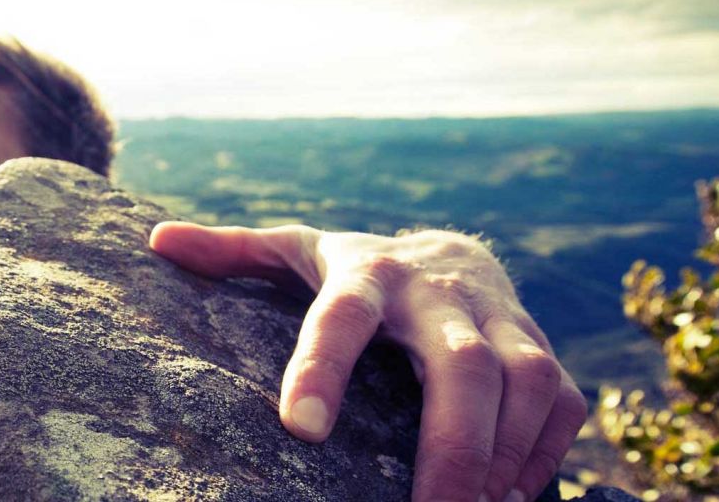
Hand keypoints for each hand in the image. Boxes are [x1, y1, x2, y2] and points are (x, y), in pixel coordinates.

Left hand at [150, 222, 586, 501]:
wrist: (454, 251)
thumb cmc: (356, 272)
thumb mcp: (293, 253)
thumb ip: (232, 254)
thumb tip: (158, 242)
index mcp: (365, 274)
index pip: (341, 319)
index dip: (321, 369)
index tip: (297, 429)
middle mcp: (440, 294)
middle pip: (463, 368)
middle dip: (451, 448)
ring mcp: (502, 319)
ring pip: (526, 385)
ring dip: (503, 458)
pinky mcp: (544, 348)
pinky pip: (560, 405)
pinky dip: (539, 458)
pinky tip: (503, 500)